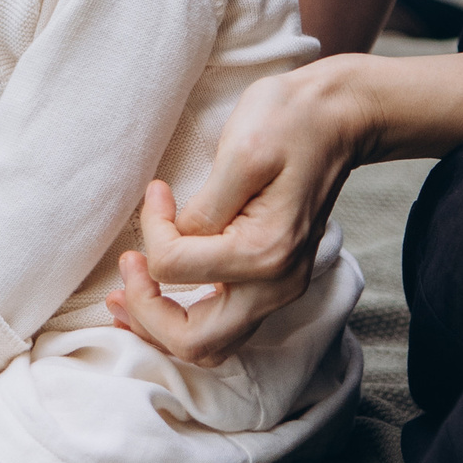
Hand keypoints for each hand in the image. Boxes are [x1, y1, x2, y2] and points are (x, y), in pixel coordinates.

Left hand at [105, 61, 373, 365]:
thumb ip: (202, 209)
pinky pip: (222, 326)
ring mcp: (278, 289)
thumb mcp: (240, 150)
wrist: (339, 118)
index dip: (151, 231)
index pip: (175, 268)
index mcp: (265, 253)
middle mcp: (276, 285)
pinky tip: (154, 299)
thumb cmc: (290, 122)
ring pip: (207, 344)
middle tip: (125, 268)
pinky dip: (182, 321)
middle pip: (193, 339)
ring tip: (123, 297)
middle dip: (145, 312)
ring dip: (159, 327)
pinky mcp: (272, 282)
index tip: (157, 191)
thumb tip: (172, 241)